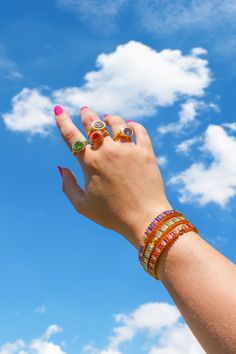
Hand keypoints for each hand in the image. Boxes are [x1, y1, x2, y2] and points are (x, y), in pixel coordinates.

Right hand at [55, 106, 171, 248]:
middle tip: (84, 110)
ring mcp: (128, 150)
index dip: (62, 121)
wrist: (144, 219)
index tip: (58, 110)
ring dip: (109, 118)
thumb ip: (68, 186)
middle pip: (93, 124)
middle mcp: (108, 151)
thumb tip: (61, 168)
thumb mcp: (82, 206)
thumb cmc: (111, 215)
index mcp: (90, 163)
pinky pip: (140, 131)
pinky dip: (133, 125)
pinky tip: (130, 125)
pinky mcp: (146, 152)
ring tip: (106, 118)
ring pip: (117, 123)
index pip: (71, 136)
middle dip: (86, 114)